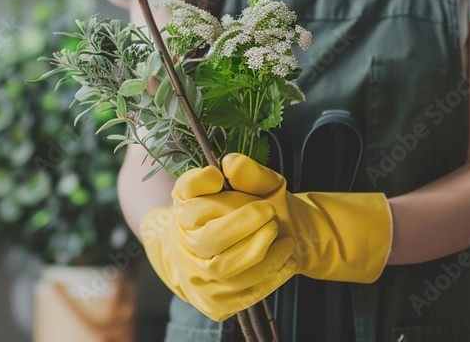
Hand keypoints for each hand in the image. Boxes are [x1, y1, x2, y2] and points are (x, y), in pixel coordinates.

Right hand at [139, 167, 297, 321]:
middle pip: (210, 241)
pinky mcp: (214, 305)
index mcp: (183, 214)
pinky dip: (271, 278)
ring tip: (286, 241)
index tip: (264, 204)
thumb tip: (230, 165)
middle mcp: (183, 248)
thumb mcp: (245, 186)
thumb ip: (243, 171)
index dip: (232, 206)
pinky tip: (286, 261)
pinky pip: (243, 295)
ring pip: (228, 272)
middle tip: (273, 219)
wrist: (229, 248)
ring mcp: (196, 280)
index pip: (196, 208)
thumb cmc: (237, 212)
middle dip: (249, 229)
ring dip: (265, 255)